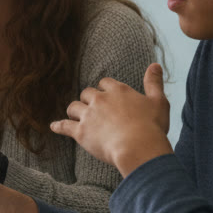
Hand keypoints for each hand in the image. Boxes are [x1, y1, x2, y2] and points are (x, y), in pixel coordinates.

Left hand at [51, 63, 172, 175]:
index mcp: (118, 91)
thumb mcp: (158, 101)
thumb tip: (155, 64)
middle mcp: (100, 100)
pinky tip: (54, 126)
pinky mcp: (80, 132)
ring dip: (74, 111)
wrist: (138, 148)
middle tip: (92, 107)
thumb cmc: (152, 127)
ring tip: (76, 116)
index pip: (105, 83)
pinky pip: (64, 126)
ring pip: (74, 107)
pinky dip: (58, 126)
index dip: (104, 89)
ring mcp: (88, 116)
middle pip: (87, 93)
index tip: (106, 94)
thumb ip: (154, 82)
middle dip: (88, 99)